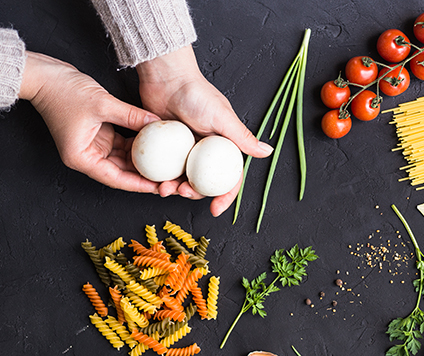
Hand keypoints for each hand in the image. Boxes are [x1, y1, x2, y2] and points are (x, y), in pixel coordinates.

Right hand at [19, 51, 160, 192]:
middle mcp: (87, 156)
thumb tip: (156, 124)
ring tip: (165, 165)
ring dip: (143, 161)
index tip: (158, 187)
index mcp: (81, 158)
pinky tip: (155, 146)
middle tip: (167, 178)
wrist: (44, 75)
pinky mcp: (99, 135)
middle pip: (121, 173)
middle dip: (144, 175)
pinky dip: (137, 145)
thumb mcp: (102, 104)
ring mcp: (93, 146)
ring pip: (124, 159)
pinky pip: (122, 145)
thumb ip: (131, 116)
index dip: (138, 184)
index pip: (115, 178)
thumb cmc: (63, 91)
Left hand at [136, 45, 272, 215]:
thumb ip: (243, 137)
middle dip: (195, 194)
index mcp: (223, 146)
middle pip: (203, 183)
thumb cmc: (196, 94)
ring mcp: (185, 151)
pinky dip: (161, 178)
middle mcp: (205, 151)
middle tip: (184, 193)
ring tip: (165, 188)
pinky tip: (155, 182)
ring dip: (175, 188)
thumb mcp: (223, 118)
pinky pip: (165, 169)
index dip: (225, 196)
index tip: (215, 210)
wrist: (166, 78)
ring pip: (183, 179)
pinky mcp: (166, 148)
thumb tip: (267, 151)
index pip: (228, 177)